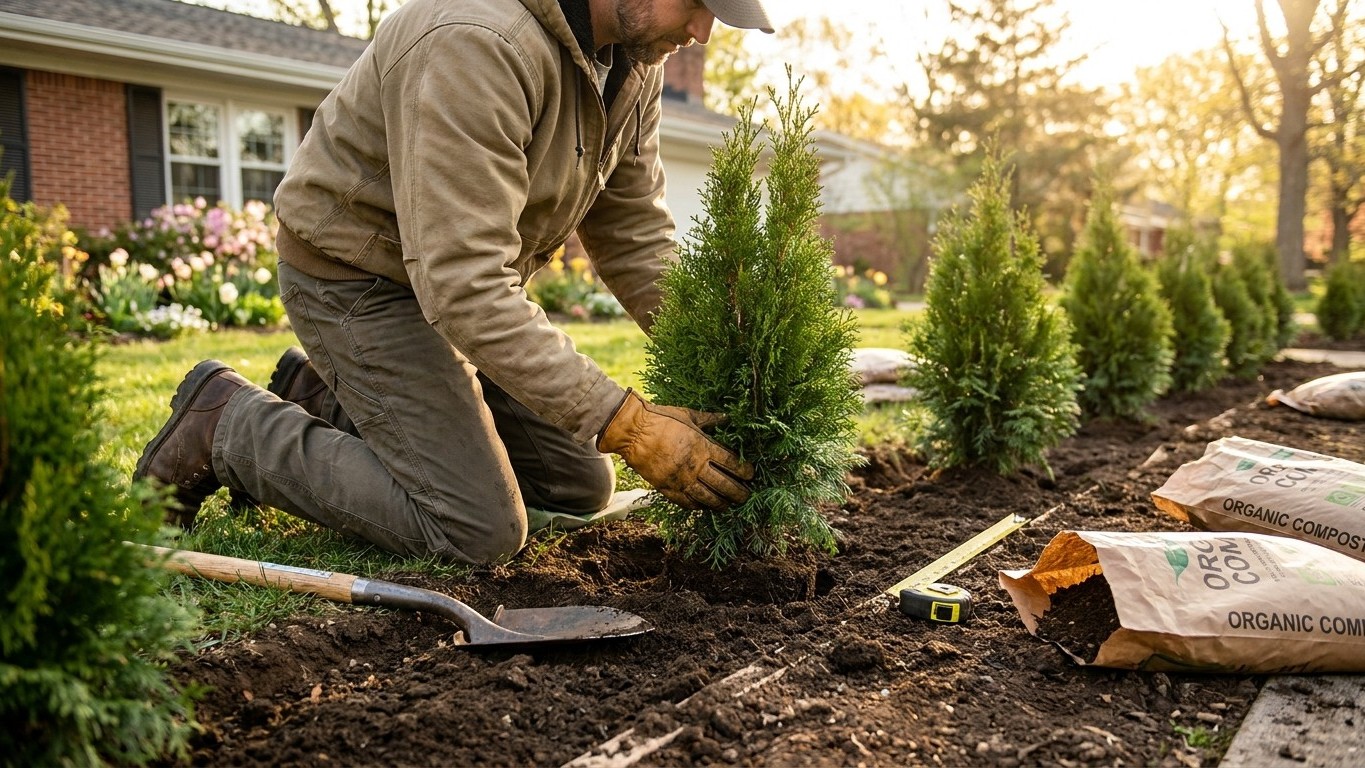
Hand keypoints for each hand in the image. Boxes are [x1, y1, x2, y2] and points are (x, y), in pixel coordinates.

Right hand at [598, 390, 753, 509]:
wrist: (632, 431)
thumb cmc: (661, 419)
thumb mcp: (688, 415)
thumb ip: (710, 420)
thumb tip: (727, 417)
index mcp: (702, 446)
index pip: (731, 463)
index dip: (744, 471)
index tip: (751, 475)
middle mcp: (694, 466)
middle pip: (724, 485)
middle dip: (739, 492)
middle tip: (746, 496)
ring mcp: (680, 480)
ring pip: (708, 498)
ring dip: (722, 503)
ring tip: (729, 505)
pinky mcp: (667, 488)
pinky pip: (687, 502)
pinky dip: (699, 506)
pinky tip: (705, 506)